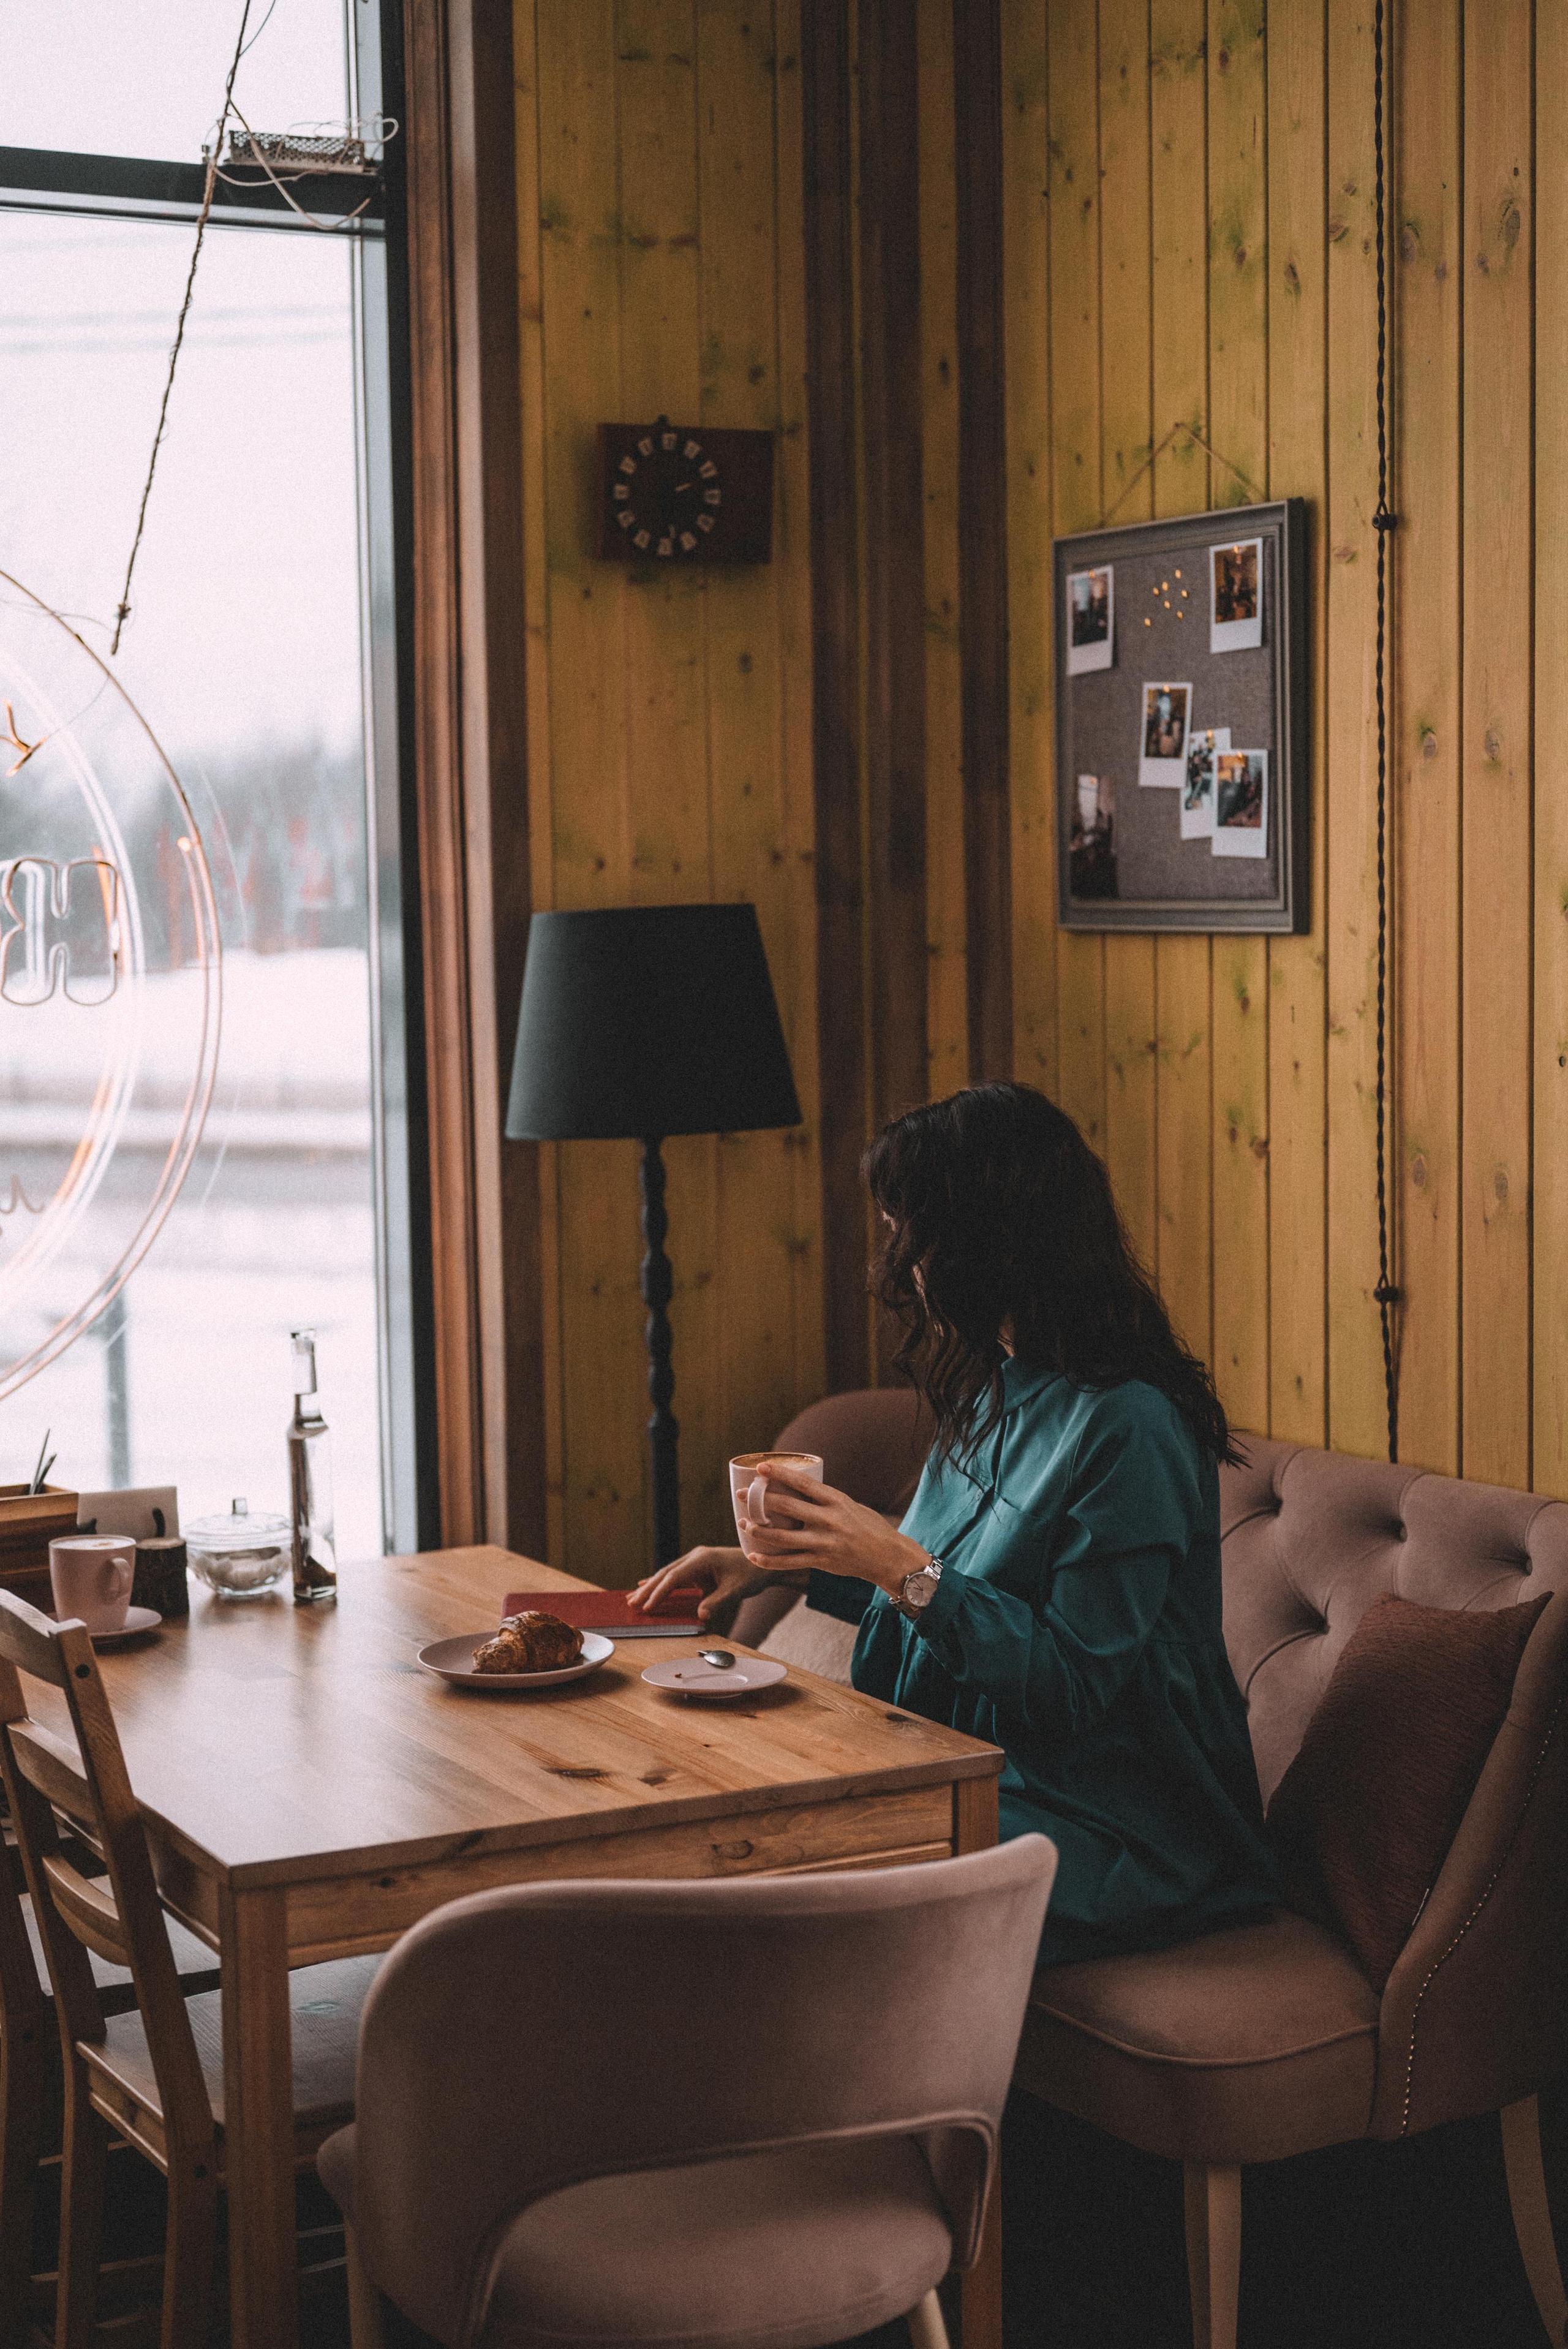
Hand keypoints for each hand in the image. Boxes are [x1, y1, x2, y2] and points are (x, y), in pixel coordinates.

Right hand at [628, 1545, 801, 1623]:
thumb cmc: (751, 1574)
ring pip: (668, 1574)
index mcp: (702, 1559)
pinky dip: (661, 1582)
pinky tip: (647, 1584)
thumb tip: (700, 1616)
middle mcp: (696, 1556)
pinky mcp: (698, 1567)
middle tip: (631, 1603)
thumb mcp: (736, 1591)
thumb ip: (717, 1602)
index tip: (647, 1607)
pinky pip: (675, 1576)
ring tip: (632, 1597)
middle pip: (666, 1574)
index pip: (674, 1578)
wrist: (764, 1563)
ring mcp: (696, 1560)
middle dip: (648, 1589)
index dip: (659, 1593)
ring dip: (650, 1586)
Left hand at [739, 1462, 929, 1598]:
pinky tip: (754, 1556)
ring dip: (759, 1530)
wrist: (888, 1556)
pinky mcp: (822, 1562)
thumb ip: (825, 1500)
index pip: (803, 1483)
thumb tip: (796, 1490)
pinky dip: (769, 1561)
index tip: (761, 1467)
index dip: (780, 1474)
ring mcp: (825, 1543)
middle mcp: (829, 1520)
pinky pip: (789, 1562)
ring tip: (743, 1523)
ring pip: (783, 1538)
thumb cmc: (868, 1526)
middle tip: (741, 1495)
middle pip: (788, 1508)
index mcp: (836, 1501)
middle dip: (760, 1500)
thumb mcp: (850, 1505)